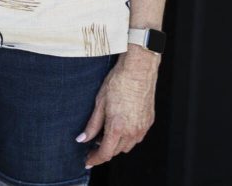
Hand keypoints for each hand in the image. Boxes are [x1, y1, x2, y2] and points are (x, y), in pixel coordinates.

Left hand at [78, 46, 158, 168]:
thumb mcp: (99, 103)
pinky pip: (137, 137)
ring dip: (116, 144)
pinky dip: (127, 136)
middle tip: (93, 143)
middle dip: (104, 150)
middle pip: (116, 151)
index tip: (87, 161)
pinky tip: (120, 126)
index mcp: (117, 128)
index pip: (105, 154)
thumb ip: (92, 125)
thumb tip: (82, 139)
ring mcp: (142, 128)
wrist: (138, 70)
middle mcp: (132, 131)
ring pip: (127, 146)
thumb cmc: (118, 82)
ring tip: (106, 132)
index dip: (94, 159)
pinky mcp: (149, 122)